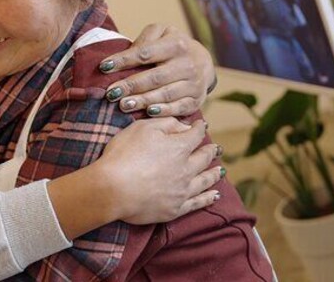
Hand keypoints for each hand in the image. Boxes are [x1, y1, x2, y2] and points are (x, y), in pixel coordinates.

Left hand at [100, 24, 215, 116]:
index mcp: (176, 44)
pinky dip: (164, 111)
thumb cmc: (172, 46)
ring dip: (143, 100)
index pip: (145, 53)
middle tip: (111, 93)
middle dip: (130, 86)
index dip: (123, 60)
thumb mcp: (162, 32)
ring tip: (123, 105)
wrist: (203, 60)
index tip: (104, 67)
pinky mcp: (196, 100)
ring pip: (166, 94)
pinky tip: (148, 112)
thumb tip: (129, 53)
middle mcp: (187, 64)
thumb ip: (146, 38)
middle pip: (155, 77)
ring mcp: (194, 83)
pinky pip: (179, 108)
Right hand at [100, 117, 221, 223]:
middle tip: (216, 149)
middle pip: (204, 158)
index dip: (199, 128)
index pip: (195, 135)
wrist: (112, 189)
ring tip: (220, 171)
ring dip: (214, 174)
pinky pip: (198, 203)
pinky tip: (214, 195)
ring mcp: (182, 191)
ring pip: (205, 181)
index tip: (202, 125)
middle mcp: (186, 169)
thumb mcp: (141, 128)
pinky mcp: (175, 209)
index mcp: (178, 147)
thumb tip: (185, 126)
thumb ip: (166, 123)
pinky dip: (208, 198)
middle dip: (210, 151)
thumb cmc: (123, 154)